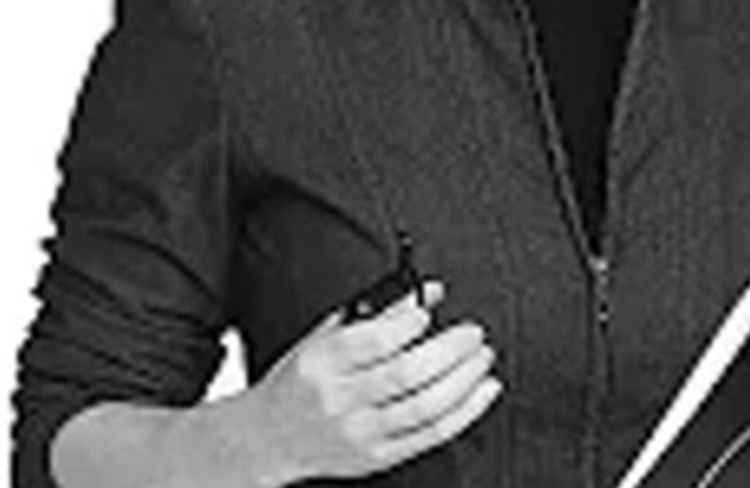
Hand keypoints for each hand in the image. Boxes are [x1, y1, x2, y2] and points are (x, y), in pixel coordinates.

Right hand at [241, 282, 501, 483]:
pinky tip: (482, 392)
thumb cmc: (299, 381)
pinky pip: (432, 435)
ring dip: (464, 379)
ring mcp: (360, 432)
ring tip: (482, 358)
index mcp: (323, 362)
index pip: (373, 341)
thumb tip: (428, 292)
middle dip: (451, 350)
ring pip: (426, 406)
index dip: (410, 324)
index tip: (430, 311)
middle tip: (473, 334)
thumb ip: (378, 313)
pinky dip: (465, 412)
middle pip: (407, 374)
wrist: (267, 438)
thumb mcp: (324, 337)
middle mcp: (340, 399)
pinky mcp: (378, 457)